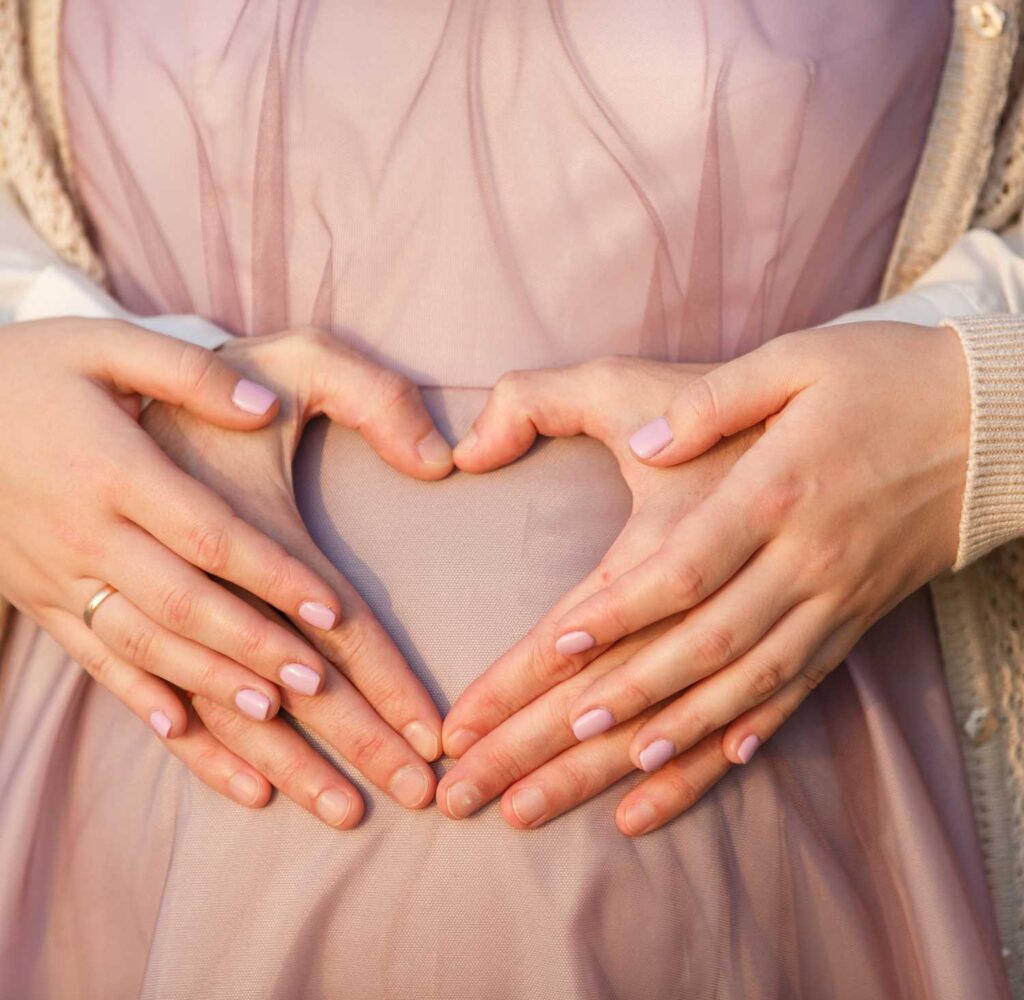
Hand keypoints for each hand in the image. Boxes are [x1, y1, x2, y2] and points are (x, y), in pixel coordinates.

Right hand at [0, 318, 351, 735]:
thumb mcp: (108, 344)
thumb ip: (190, 373)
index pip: (209, 534)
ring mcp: (56, 573)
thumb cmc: (34, 369)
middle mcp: (85, 531)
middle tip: (319, 684)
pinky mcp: (37, 598)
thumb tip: (266, 405)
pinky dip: (136, 694)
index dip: (273, 576)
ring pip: (142, 642)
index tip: (330, 611)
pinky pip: (88, 656)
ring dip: (209, 682)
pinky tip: (180, 728)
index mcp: (113, 468)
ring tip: (272, 714)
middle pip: (182, 603)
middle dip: (254, 646)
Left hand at [548, 322, 968, 774]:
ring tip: (629, 763)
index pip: (686, 569)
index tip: (563, 644)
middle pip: (711, 641)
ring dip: (689, 725)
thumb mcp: (794, 361)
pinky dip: (765, 725)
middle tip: (572, 727)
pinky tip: (726, 759)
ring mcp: (839, 597)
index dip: (621, 612)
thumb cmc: (882, 379)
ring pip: (756, 679)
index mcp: (778, 492)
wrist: (996, 421)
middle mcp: (808, 559)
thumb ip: (713, 401)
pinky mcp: (861, 616)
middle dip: (637, 689)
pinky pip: (810, 684)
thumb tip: (645, 443)